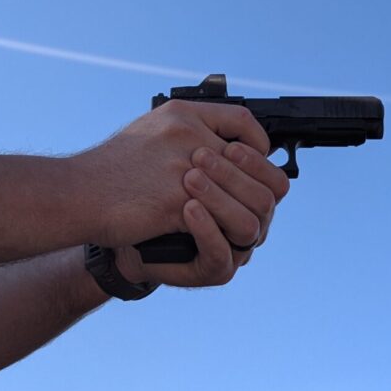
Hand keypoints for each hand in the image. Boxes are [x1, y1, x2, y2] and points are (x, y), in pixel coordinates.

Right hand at [72, 99, 287, 277]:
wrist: (74, 194)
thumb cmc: (108, 170)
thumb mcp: (149, 133)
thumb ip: (186, 134)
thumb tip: (225, 147)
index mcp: (182, 115)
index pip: (244, 121)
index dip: (258, 147)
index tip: (253, 165)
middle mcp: (188, 135)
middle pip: (255, 164)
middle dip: (260, 191)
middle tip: (253, 206)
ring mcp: (184, 168)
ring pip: (249, 198)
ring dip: (248, 218)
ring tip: (238, 228)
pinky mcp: (177, 203)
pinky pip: (225, 221)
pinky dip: (225, 234)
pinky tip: (217, 238)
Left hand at [113, 140, 289, 286]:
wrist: (117, 222)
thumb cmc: (150, 185)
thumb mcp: (180, 150)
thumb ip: (212, 135)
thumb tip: (241, 120)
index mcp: (245, 195)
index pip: (274, 179)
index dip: (256, 161)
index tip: (228, 144)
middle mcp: (247, 222)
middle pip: (264, 200)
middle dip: (233, 175)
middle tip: (200, 156)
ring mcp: (234, 248)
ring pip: (247, 227)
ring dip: (220, 198)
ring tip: (189, 179)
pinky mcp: (213, 269)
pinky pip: (220, 254)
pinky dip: (207, 229)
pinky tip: (187, 208)